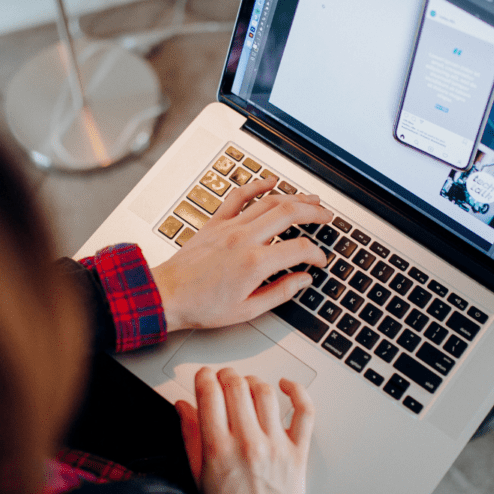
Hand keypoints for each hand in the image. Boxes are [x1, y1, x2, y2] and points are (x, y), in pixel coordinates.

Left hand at [151, 177, 331, 331]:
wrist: (166, 295)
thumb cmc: (201, 306)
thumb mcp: (247, 311)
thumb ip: (280, 293)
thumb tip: (302, 280)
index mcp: (254, 263)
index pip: (299, 248)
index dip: (316, 254)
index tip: (318, 261)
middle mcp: (244, 239)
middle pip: (289, 213)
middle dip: (314, 212)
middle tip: (327, 216)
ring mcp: (229, 227)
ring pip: (269, 201)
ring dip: (294, 197)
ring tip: (311, 199)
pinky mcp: (215, 223)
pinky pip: (239, 196)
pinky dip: (256, 185)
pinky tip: (270, 182)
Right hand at [176, 367, 314, 493]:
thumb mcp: (198, 475)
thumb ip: (190, 435)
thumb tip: (183, 406)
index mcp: (219, 449)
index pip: (210, 394)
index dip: (204, 377)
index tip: (204, 376)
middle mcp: (248, 444)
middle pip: (236, 387)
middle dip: (226, 375)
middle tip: (222, 378)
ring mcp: (276, 446)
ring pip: (265, 392)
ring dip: (252, 381)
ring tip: (246, 386)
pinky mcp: (298, 451)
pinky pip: (304, 412)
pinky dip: (297, 391)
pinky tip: (286, 385)